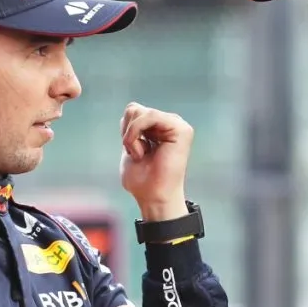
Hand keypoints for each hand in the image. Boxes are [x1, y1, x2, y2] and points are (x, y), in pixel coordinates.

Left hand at [119, 102, 192, 220]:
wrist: (154, 197)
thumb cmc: (143, 180)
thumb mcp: (131, 145)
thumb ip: (132, 127)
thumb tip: (132, 108)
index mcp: (159, 127)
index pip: (133, 112)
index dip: (125, 131)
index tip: (132, 152)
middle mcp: (170, 123)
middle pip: (134, 109)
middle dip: (127, 133)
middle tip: (138, 155)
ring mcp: (177, 125)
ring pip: (139, 112)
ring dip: (131, 136)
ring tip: (141, 155)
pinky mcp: (182, 129)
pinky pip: (150, 116)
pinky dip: (136, 133)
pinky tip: (142, 152)